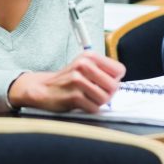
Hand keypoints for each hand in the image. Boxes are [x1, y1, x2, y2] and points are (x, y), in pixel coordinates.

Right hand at [8, 52, 125, 112]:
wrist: (43, 88)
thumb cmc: (68, 79)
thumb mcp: (84, 66)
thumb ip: (103, 70)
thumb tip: (120, 82)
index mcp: (90, 56)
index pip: (119, 70)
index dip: (115, 79)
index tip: (105, 82)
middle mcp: (84, 65)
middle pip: (114, 86)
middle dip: (108, 93)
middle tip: (97, 92)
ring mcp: (78, 81)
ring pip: (105, 98)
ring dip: (98, 102)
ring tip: (88, 98)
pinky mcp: (74, 96)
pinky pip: (94, 108)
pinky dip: (90, 109)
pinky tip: (81, 103)